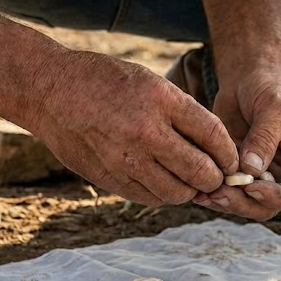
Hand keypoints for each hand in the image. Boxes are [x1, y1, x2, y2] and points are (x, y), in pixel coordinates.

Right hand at [29, 51, 238, 204]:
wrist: (50, 90)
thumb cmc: (107, 82)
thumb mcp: (151, 82)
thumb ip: (185, 114)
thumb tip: (217, 149)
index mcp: (162, 101)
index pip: (215, 137)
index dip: (229, 155)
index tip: (230, 161)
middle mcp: (146, 133)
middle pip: (201, 173)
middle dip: (215, 178)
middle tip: (214, 175)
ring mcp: (126, 160)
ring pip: (178, 193)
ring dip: (190, 190)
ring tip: (187, 179)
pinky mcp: (110, 178)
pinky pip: (151, 198)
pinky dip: (164, 193)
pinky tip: (161, 179)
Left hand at [194, 66, 280, 219]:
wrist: (248, 77)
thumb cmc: (271, 86)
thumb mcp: (274, 108)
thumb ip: (265, 139)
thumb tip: (251, 170)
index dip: (277, 197)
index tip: (252, 187)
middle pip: (269, 206)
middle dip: (244, 204)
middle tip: (220, 194)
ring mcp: (261, 177)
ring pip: (247, 205)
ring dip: (226, 203)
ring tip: (205, 194)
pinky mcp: (238, 173)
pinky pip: (228, 192)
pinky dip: (214, 194)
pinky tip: (198, 191)